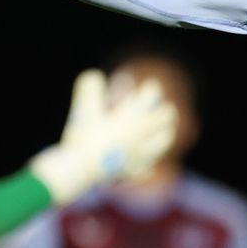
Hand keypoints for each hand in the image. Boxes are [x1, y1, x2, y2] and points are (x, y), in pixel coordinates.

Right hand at [29, 70, 178, 203]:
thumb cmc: (82, 136)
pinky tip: (143, 162)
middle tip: (161, 109)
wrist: (80, 170)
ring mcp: (142, 153)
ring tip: (161, 132)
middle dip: (165, 110)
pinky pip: (148, 166)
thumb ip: (89, 87)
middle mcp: (143, 133)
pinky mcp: (135, 171)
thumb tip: (96, 76)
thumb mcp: (82, 107)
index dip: (150, 88)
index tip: (147, 87)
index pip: (152, 94)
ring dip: (164, 133)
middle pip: (167, 117)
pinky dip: (146, 162)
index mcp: (133, 115)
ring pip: (165, 140)